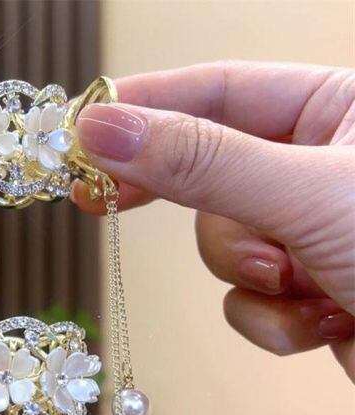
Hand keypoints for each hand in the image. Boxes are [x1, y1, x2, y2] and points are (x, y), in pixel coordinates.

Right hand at [72, 61, 354, 379]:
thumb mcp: (307, 193)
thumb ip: (201, 162)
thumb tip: (105, 131)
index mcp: (338, 112)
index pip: (219, 91)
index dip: (147, 108)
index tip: (85, 129)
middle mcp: (320, 168)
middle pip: (210, 175)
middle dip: (193, 206)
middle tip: (99, 200)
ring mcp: (311, 233)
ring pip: (226, 247)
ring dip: (251, 275)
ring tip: (304, 286)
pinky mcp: (309, 291)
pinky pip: (250, 300)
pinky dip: (273, 319)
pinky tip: (327, 323)